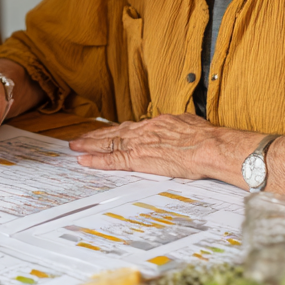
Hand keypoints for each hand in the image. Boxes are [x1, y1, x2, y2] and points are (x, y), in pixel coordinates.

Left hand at [69, 113, 230, 177]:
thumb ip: (178, 127)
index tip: (106, 133)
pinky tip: (83, 160)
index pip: (130, 128)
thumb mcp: (189, 125)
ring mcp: (139, 144)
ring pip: (108, 143)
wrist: (208, 146)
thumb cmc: (205, 137)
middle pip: (114, 133)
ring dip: (89, 145)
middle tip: (80, 138)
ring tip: (76, 146)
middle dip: (96, 136)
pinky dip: (95, 160)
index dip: (116, 131)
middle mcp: (143, 131)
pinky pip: (111, 160)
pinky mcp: (138, 158)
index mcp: (156, 124)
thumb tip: (179, 127)